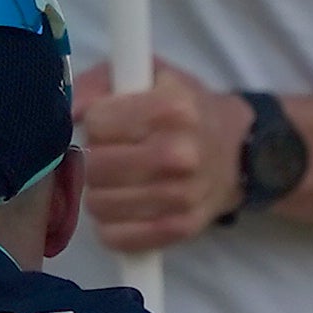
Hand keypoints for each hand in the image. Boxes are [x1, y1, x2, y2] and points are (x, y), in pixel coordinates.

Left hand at [74, 64, 247, 254]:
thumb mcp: (150, 75)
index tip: (110, 123)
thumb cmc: (186, 109)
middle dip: (95, 158)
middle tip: (112, 154)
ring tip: (118, 180)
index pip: (97, 122)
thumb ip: (103, 81)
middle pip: (95, 166)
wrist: (239, 152)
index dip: (96, 122)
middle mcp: (179, 154)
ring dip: (100, 192)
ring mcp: (181, 196)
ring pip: (99, 204)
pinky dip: (111, 225)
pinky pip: (116, 237)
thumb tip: (73, 111)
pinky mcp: (180, 228)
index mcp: (172, 108)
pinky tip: (124, 207)